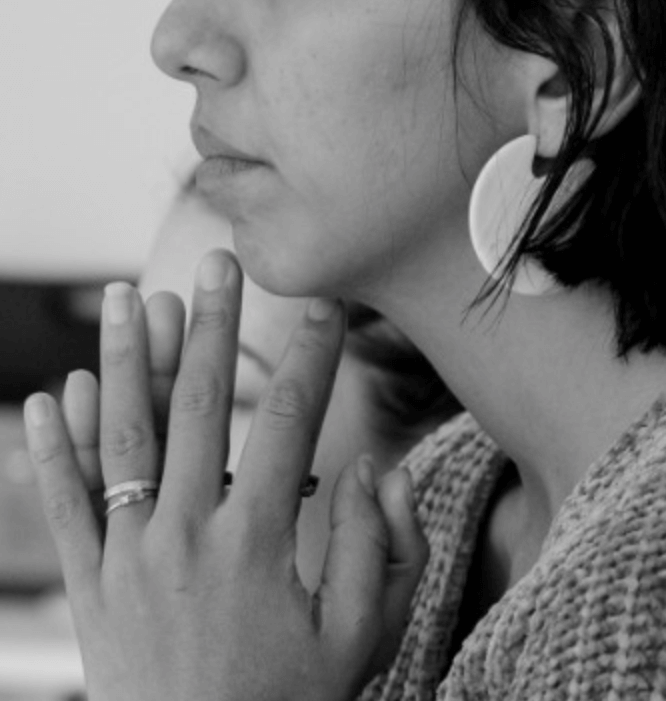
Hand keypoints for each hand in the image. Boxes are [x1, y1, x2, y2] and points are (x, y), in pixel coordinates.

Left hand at [23, 249, 428, 700]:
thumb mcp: (360, 640)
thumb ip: (378, 549)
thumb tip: (375, 468)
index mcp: (259, 544)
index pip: (294, 422)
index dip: (313, 356)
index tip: (326, 305)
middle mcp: (187, 537)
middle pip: (201, 407)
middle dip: (212, 325)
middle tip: (219, 261)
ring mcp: (128, 560)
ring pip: (124, 440)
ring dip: (126, 360)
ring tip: (129, 294)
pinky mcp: (89, 589)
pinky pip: (63, 508)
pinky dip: (52, 450)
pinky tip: (51, 394)